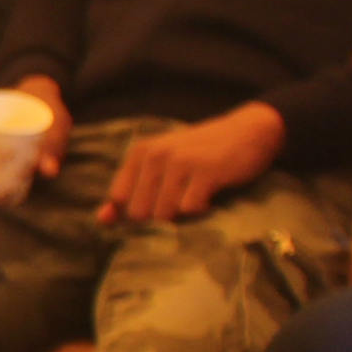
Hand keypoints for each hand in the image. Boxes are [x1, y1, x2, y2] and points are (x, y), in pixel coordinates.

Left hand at [99, 103, 284, 223]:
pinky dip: (200, 211)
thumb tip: (102, 219)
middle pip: (139, 212)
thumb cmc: (201, 152)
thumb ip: (131, 190)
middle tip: (179, 202)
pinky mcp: (206, 172)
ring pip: (162, 214)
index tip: (155, 205)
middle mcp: (156, 155)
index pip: (119, 199)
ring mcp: (180, 162)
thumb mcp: (162, 164)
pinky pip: (189, 210)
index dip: (133, 211)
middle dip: (158, 216)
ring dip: (180, 215)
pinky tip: (208, 197)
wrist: (249, 132)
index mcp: (140, 152)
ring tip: (193, 197)